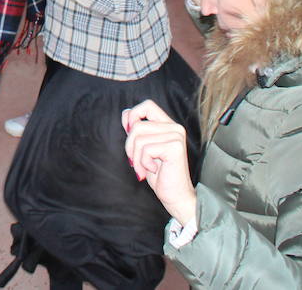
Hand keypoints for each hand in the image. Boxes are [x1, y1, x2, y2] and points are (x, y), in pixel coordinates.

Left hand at [122, 100, 197, 225]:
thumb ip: (138, 130)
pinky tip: (153, 170)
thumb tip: (126, 113)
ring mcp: (176, 136)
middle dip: (129, 146)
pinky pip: (145, 149)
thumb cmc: (159, 174)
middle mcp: (175, 127)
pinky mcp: (174, 147)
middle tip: (136, 161)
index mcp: (168, 124)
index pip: (147, 105)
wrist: (175, 196)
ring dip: (136, 158)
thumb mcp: (144, 148)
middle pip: (137, 125)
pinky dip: (143, 163)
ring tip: (145, 168)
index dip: (133, 116)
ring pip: (139, 138)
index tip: (129, 133)